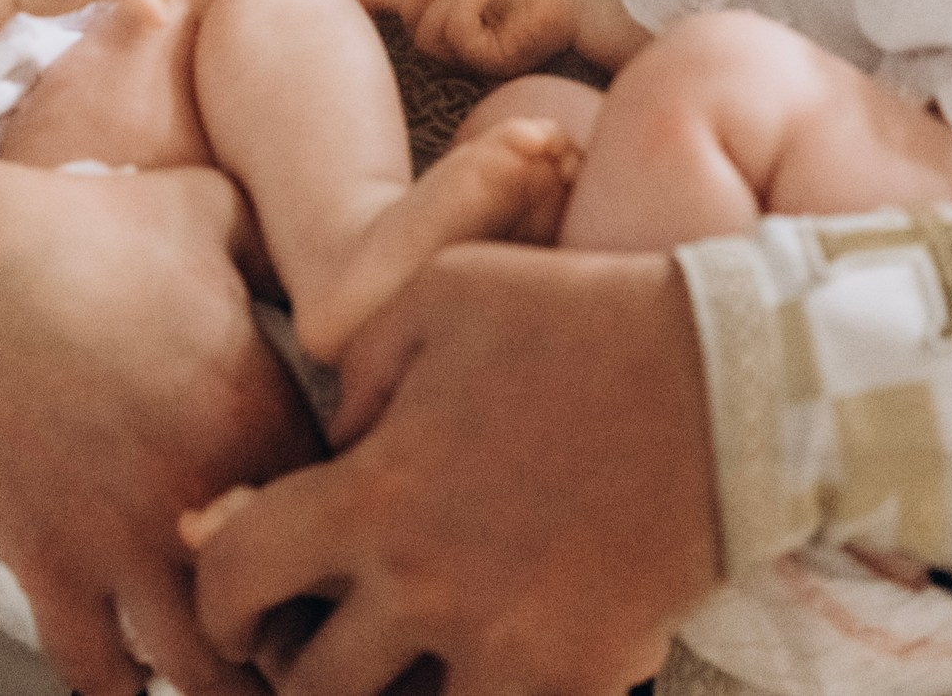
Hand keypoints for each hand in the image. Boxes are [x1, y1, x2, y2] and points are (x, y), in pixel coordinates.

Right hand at [0, 156, 319, 695]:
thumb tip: (328, 258)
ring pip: (202, 668)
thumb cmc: (81, 226)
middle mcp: (203, 492)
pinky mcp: (46, 563)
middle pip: (292, 616)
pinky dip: (120, 686)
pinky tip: (133, 675)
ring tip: (229, 666)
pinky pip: (96, 671)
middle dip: (302, 633)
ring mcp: (122, 539)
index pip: (345, 515)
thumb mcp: (209, 209)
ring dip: (222, 675)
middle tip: (295, 626)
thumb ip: (283, 245)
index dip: (351, 536)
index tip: (343, 542)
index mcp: (258, 410)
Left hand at [191, 245, 718, 695]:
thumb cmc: (579, 318)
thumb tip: (331, 445)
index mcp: (376, 493)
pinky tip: (487, 663)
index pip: (235, 578)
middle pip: (306, 687)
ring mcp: (510, 648)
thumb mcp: (440, 296)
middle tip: (313, 647)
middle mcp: (428, 588)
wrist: (734, 382)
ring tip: (400, 663)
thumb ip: (356, 372)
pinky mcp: (583, 678)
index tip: (236, 602)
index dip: (217, 597)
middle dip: (293, 670)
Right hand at [357, 0, 617, 77]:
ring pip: (426, 35)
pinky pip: (455, 35)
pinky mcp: (488, 60)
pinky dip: (467, 7)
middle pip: (412, 27)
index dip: (384, 4)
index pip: (415, 10)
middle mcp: (464, 33)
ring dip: (442, 1)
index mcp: (462, 5)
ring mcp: (475, 51)